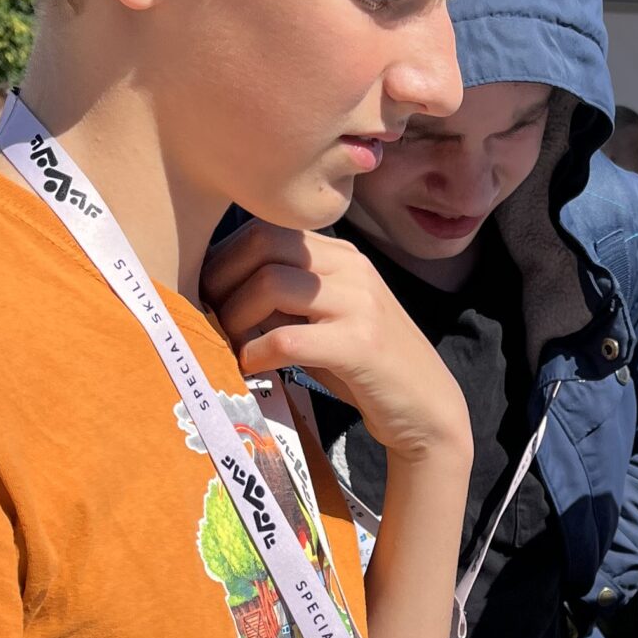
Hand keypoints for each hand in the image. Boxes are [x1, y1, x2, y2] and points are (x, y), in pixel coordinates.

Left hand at [203, 219, 468, 464]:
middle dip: (223, 281)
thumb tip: (218, 291)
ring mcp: (360, 304)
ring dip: (236, 318)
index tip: (210, 294)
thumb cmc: (366, 368)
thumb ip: (285, 299)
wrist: (427, 410)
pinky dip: (256, 353)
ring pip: (271, 284)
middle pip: (264, 244)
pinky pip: (288, 338)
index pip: (266, 228)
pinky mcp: (361, 345)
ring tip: (232, 345)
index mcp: (341, 255)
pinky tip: (251, 368)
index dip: (225, 258)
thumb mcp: (325, 320)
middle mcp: (352, 268)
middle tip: (211, 318)